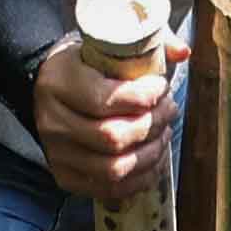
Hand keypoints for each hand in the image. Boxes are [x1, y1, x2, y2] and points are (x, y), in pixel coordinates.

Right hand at [30, 29, 177, 196]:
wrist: (48, 88)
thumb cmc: (85, 63)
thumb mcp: (108, 42)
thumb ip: (147, 40)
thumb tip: (183, 53)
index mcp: (58, 82)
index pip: (104, 99)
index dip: (142, 97)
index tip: (161, 87)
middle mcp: (51, 121)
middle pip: (111, 137)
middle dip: (151, 126)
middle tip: (169, 110)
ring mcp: (56, 153)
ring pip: (113, 168)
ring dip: (150, 154)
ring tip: (164, 134)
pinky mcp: (65, 176)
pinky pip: (109, 189)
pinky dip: (140, 179)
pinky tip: (154, 159)